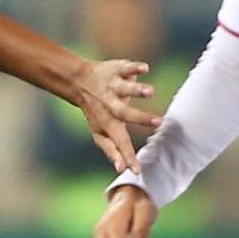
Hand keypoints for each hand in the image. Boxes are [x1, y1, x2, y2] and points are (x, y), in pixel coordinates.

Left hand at [73, 58, 161, 175]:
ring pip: (125, 88)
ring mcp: (113, 86)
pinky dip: (135, 68)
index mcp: (108, 122)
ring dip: (137, 90)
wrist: (79, 82)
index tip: (137, 170)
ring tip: (151, 92)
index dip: (127, 156)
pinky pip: (126, 67)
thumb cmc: (96, 112)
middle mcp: (110, 104)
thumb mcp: (100, 132)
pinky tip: (145, 69)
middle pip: (124, 113)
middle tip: (159, 122)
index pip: (119, 142)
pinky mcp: (116, 69)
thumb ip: (111, 150)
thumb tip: (122, 170)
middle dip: (141, 117)